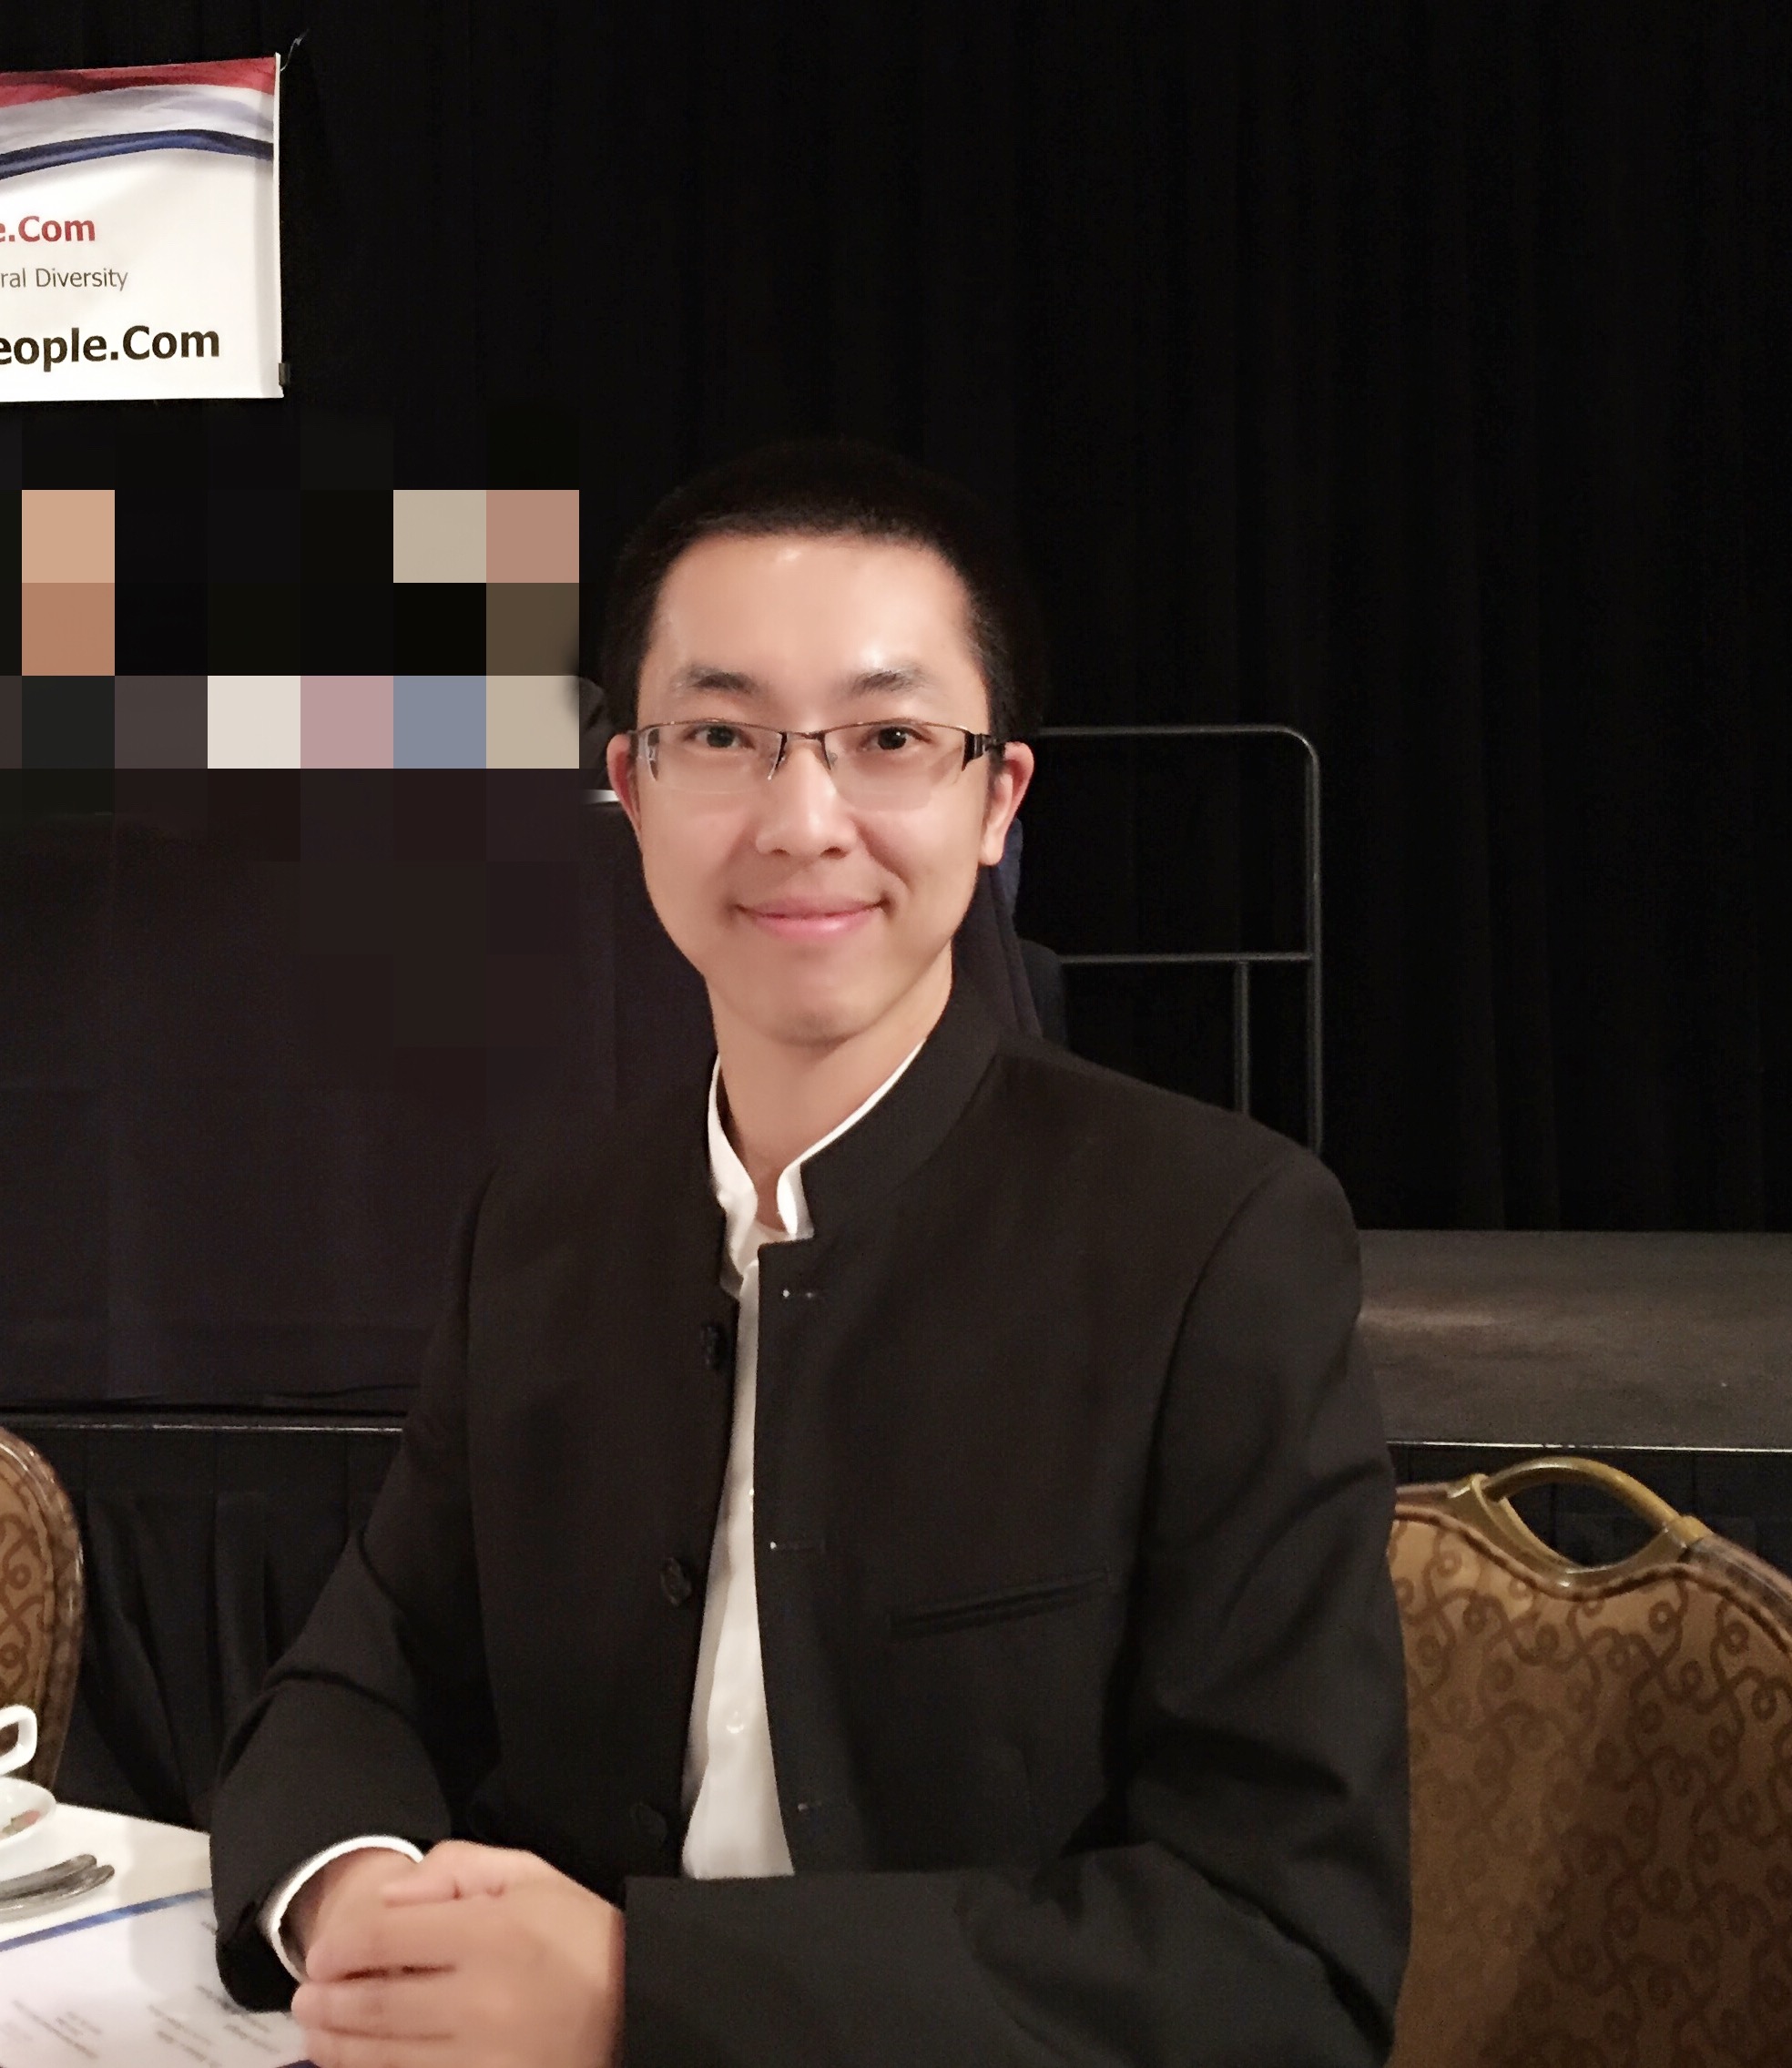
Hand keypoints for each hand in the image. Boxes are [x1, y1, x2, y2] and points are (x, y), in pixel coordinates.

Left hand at [292, 1840, 624, 2067]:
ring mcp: (483, 2058)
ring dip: (338, 2046)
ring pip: (384, 2057)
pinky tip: (358, 2065)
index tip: (321, 1955)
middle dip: (326, 2002)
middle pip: (374, 2002)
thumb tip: (391, 1896)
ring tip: (317, 2033)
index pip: (385, 1937)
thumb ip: (457, 1870)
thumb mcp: (529, 1875)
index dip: (340, 1946)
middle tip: (304, 1999)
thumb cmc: (579, 1936)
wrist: (638, 2006)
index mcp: (490, 1933)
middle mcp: (481, 1999)